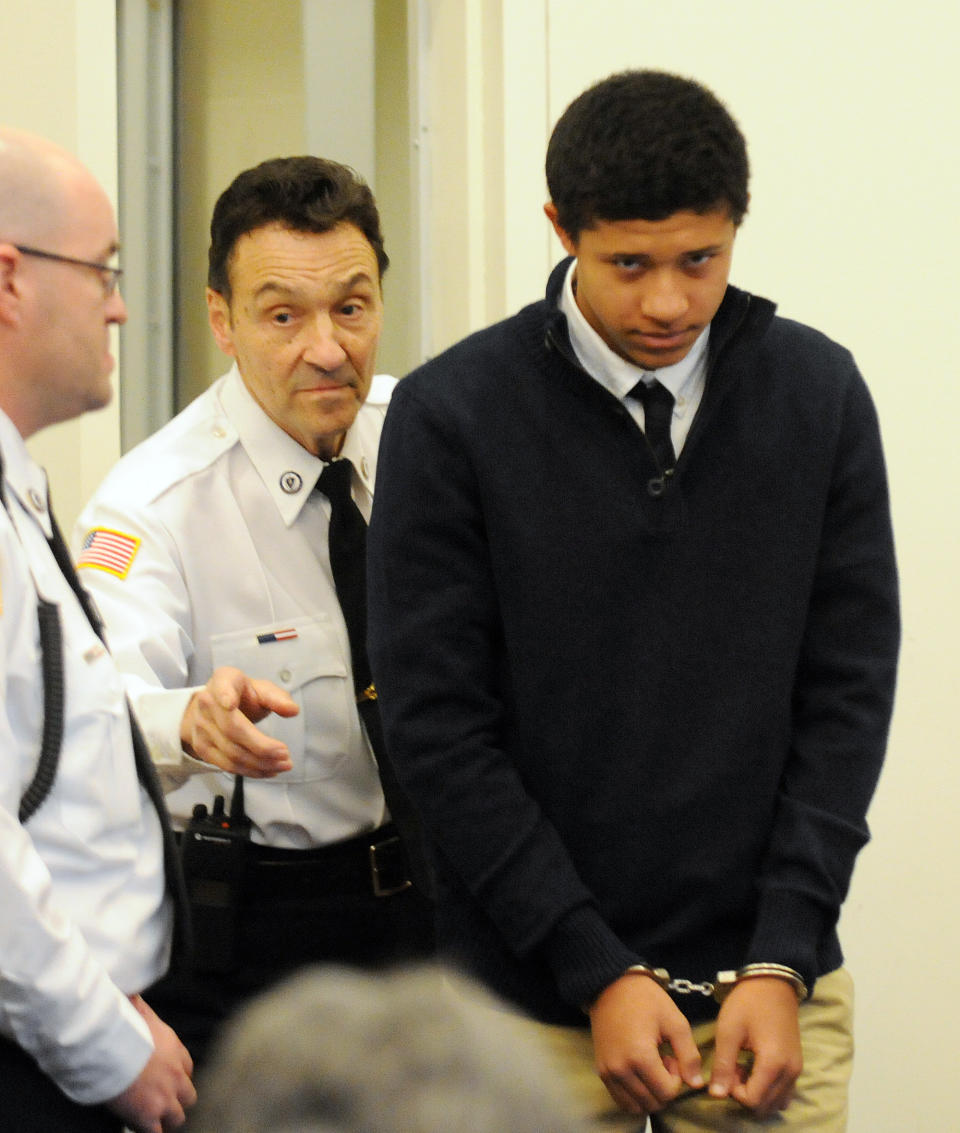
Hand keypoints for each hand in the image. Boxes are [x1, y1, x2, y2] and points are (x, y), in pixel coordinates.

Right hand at [106, 996, 195, 1131]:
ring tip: (155, 1120)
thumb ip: (138, 1005)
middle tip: (163, 1104)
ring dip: (167, 1119)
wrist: (112, 1048)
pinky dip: (151, 1132)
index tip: (168, 1079)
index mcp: (175, 1049)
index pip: (188, 1067)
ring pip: (178, 1117)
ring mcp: (165, 1098)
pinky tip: (141, 1129)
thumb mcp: (136, 1009)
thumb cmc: (123, 1026)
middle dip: (178, 1100)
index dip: (178, 1075)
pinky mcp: (150, 1116)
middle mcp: (176, 1074)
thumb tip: (132, 990)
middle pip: (189, 1095)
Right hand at [179, 665, 297, 776]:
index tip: (230, 704)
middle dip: (261, 746)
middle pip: (233, 730)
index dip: (224, 696)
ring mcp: (201, 728)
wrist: (214, 707)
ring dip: (260, 763)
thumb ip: (277, 697)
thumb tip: (292, 710)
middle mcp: (207, 704)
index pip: (221, 687)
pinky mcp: (202, 748)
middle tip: (285, 753)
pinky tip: (269, 770)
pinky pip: (227, 765)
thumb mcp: (260, 688)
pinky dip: (251, 771)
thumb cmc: (242, 695)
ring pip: (231, 752)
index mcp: (223, 681)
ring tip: (284, 765)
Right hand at [589, 973, 703, 1116]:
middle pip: (652, 1103)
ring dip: (649, 1093)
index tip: (672, 1057)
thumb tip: (696, 1084)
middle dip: (664, 1087)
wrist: (610, 985)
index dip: (677, 1079)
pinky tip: (639, 1071)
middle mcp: (620, 1069)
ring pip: (636, 1106)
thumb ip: (689, 1055)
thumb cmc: (645, 999)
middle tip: (663, 1061)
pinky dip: (635, 1095)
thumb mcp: (674, 1021)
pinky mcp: (601, 1071)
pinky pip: (621, 1100)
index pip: (667, 1093)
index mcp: (640, 1056)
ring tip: (651, 1067)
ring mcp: (608, 1072)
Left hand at [708, 976, 801, 1114]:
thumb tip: (716, 1095)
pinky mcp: (797, 1065)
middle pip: (765, 1106)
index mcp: (773, 1064)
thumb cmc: (747, 1003)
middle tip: (732, 1069)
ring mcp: (796, 1070)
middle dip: (745, 1094)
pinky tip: (754, 1068)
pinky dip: (768, 1089)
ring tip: (742, 1068)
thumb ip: (723, 1065)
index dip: (734, 1092)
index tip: (726, 1070)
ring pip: (776, 1101)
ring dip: (757, 1093)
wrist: (773, 982)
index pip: (753, 1101)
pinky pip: (784, 1091)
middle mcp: (790, 1073)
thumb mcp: (728, 1031)